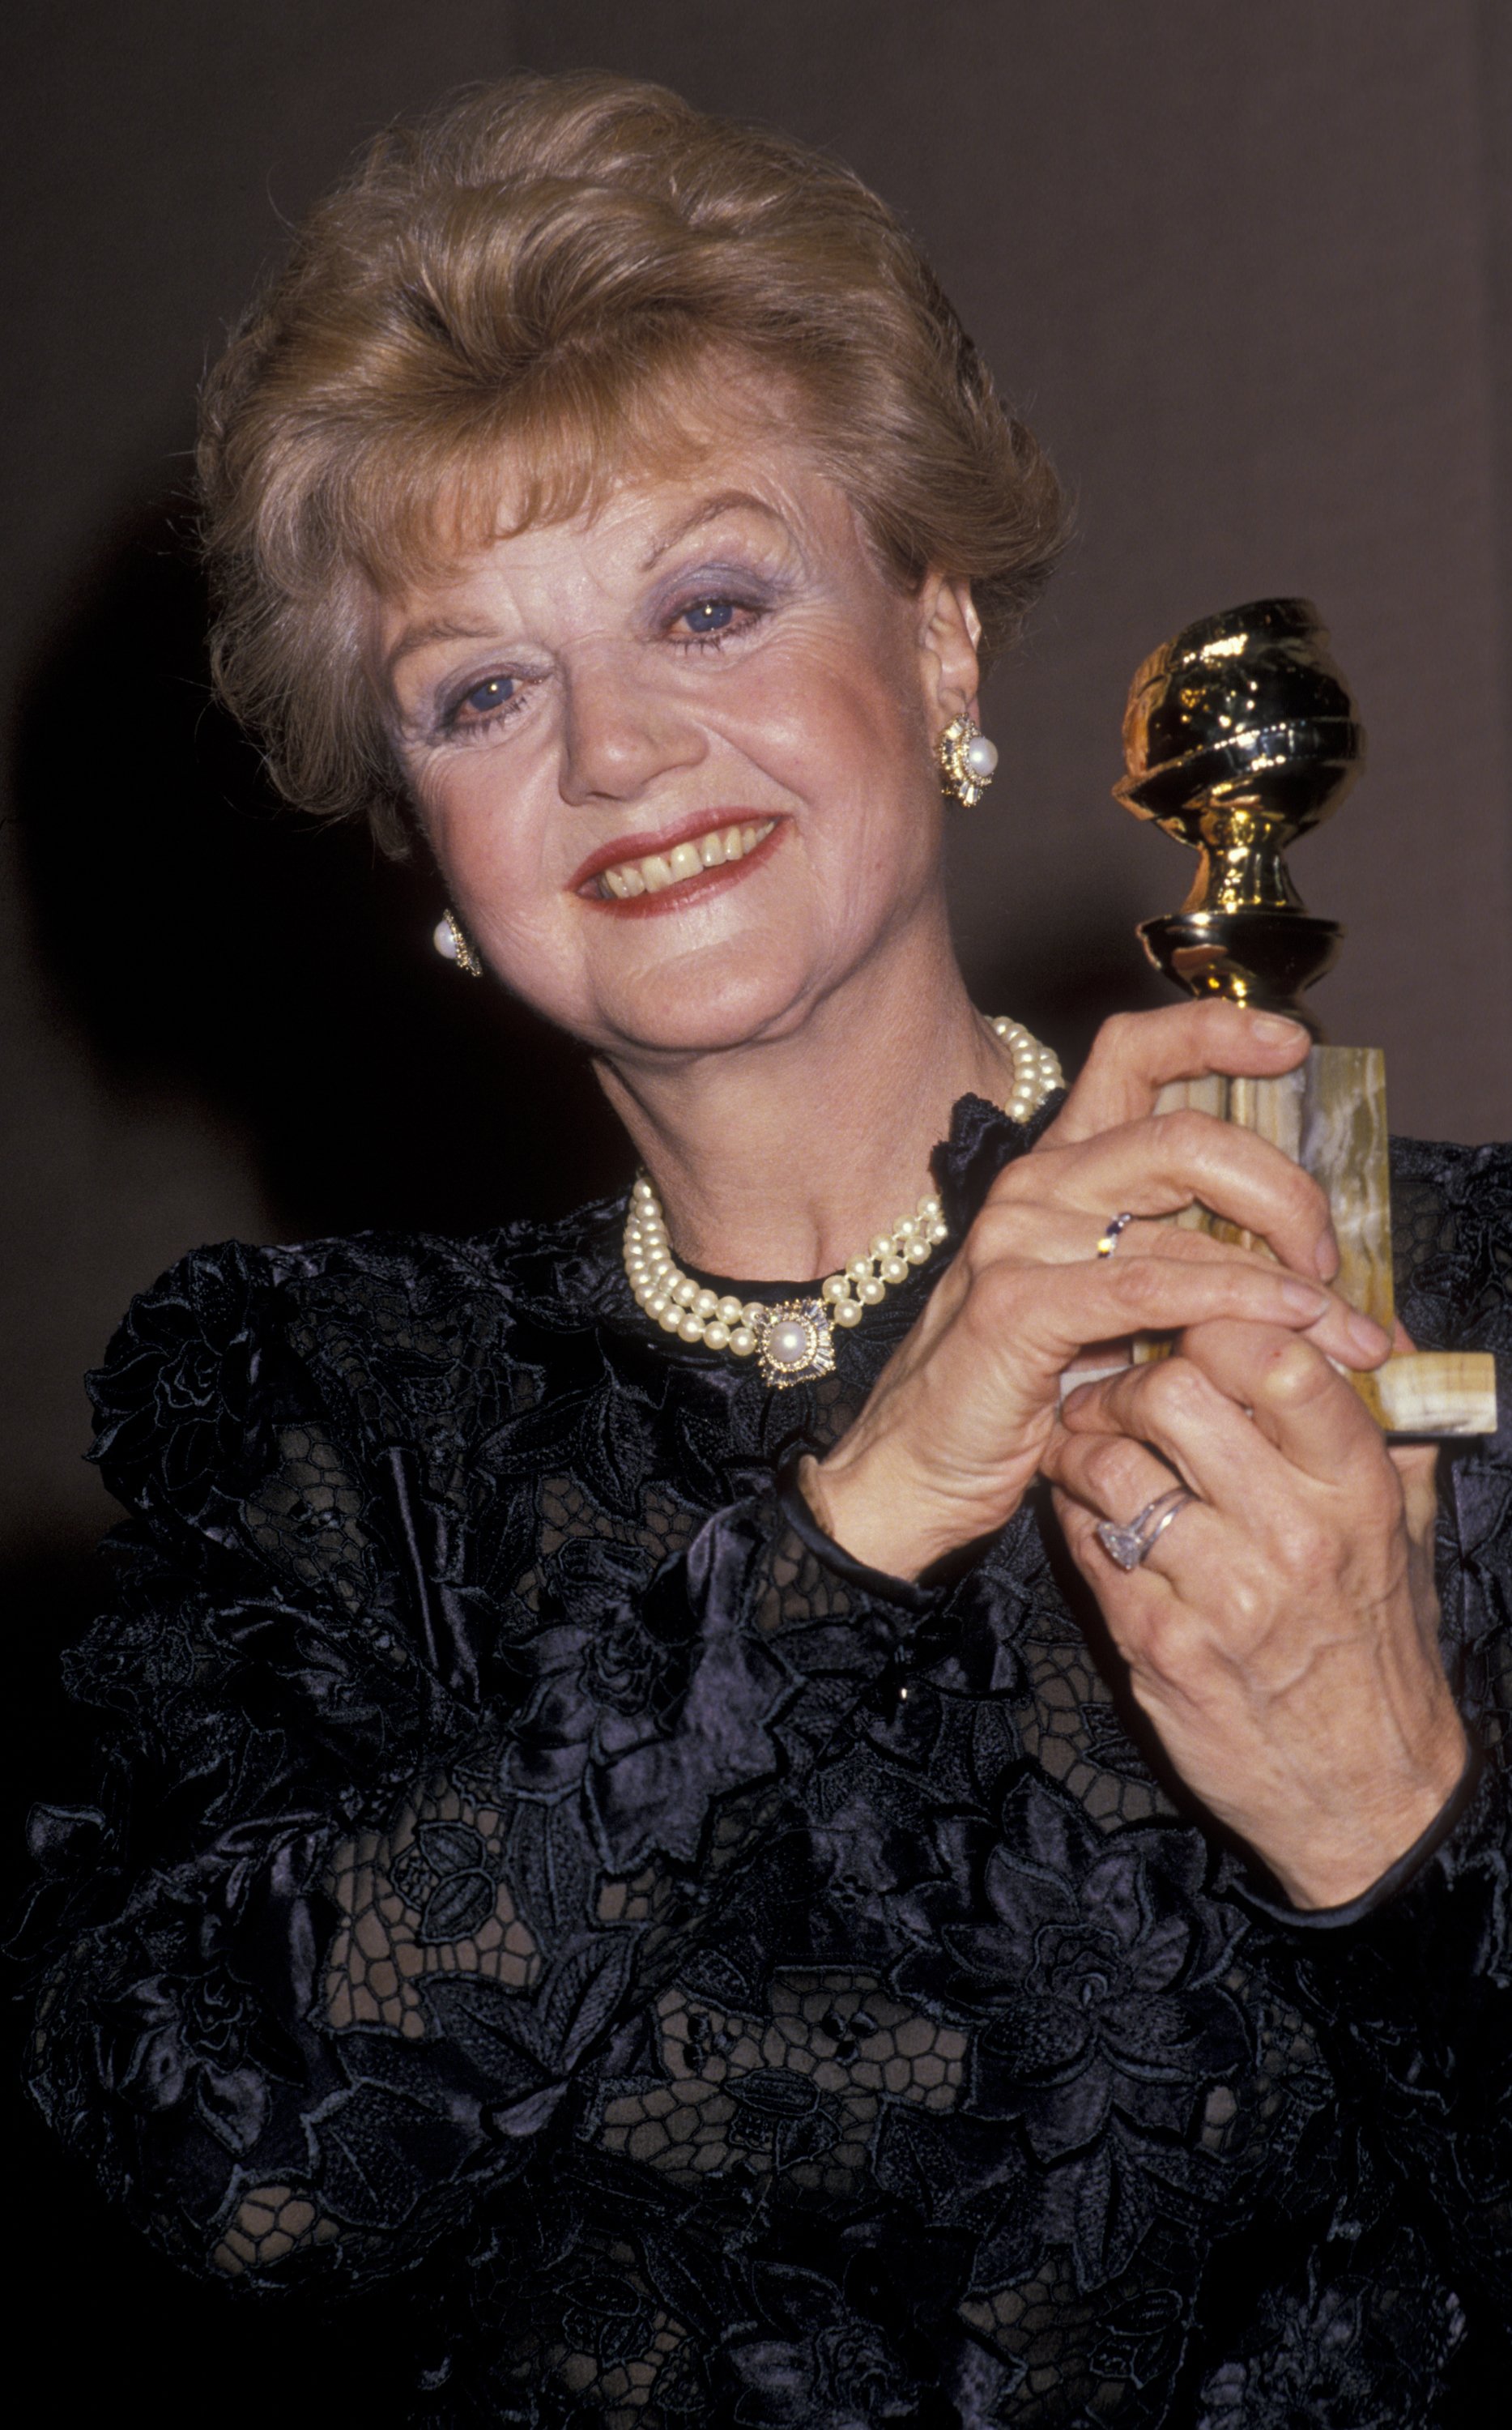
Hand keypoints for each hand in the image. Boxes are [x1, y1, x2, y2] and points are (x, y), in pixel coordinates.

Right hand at [811, 1002, 1388, 1579]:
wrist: (912, 1475)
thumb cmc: (1017, 1402)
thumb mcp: (1107, 1316)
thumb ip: (1180, 1266)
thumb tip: (1309, 1265)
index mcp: (1058, 1171)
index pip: (1132, 1055)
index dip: (1214, 1033)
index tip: (1290, 1044)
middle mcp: (1036, 1185)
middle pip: (1183, 1130)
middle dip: (1283, 1187)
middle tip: (1330, 1256)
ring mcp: (1020, 1238)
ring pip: (1182, 1207)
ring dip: (1286, 1268)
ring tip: (1344, 1325)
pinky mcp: (1019, 1303)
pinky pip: (1154, 1283)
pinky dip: (1236, 1297)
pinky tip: (1290, 1321)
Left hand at [1043, 1318, 1463, 1906]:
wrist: (1369, 1800)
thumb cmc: (1378, 1654)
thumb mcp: (1405, 1537)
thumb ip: (1387, 1434)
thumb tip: (1372, 1339)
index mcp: (1357, 1489)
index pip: (1276, 1357)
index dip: (1214, 1327)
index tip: (1190, 1341)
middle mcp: (1294, 1534)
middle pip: (1174, 1392)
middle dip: (1126, 1380)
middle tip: (1114, 1395)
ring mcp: (1224, 1594)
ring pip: (1111, 1464)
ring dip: (1081, 1446)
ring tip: (1084, 1450)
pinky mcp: (1162, 1647)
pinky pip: (1086, 1543)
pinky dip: (1073, 1515)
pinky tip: (1087, 1515)